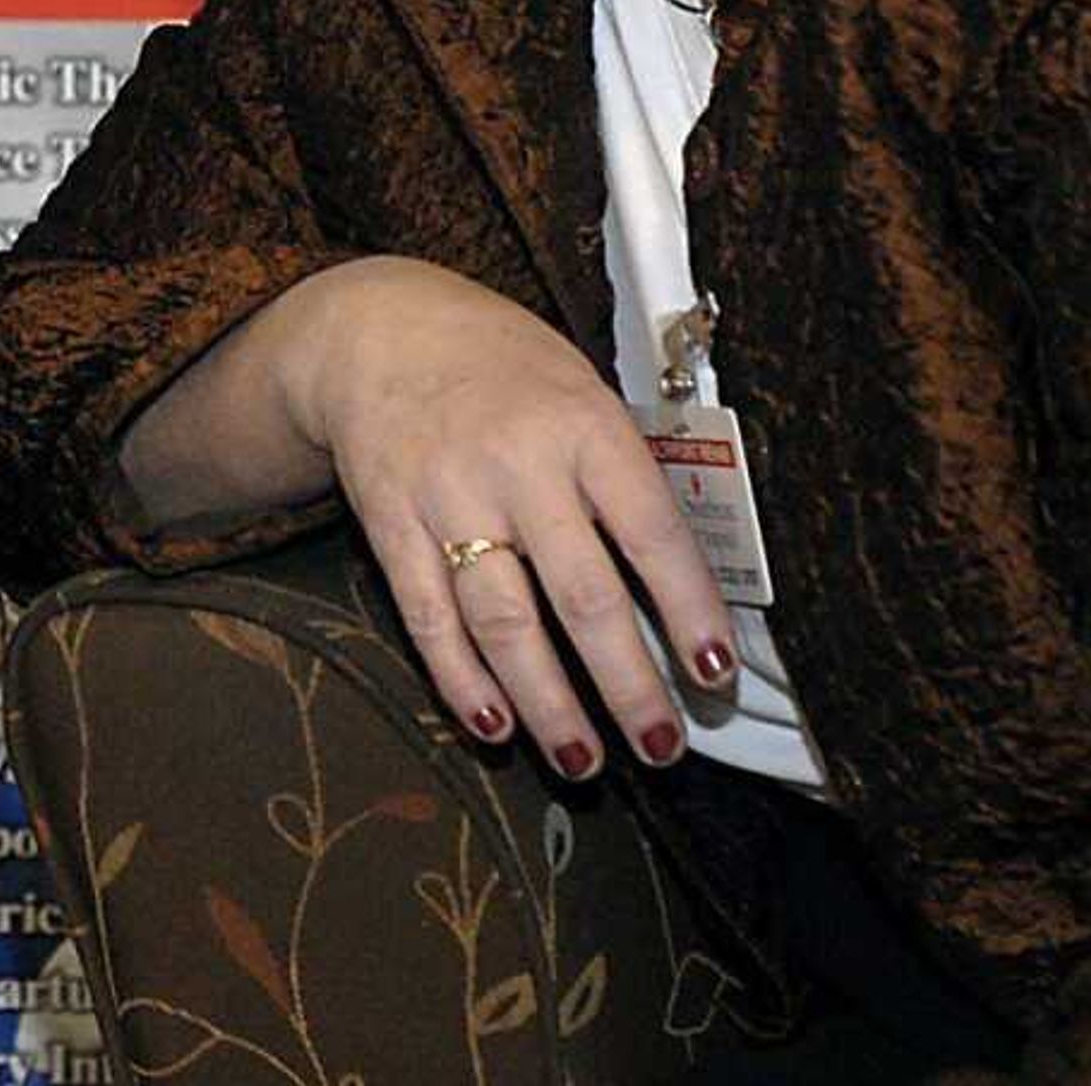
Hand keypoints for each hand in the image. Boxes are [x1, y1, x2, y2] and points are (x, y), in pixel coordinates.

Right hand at [273, 258, 736, 778]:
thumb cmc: (501, 369)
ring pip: (503, 621)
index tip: (715, 673)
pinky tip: (495, 723)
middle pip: (582, 595)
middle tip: (662, 746)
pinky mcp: (389, 523)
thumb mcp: (580, 389)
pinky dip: (460, 678)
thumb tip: (683, 582)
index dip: (689, 610)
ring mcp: (446, 496)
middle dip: (628, 684)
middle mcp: (517, 464)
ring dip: (549, 703)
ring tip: (584, 760)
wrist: (375, 330)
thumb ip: (622, 474)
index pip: (652, 532)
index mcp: (583, 425)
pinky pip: (428, 616)